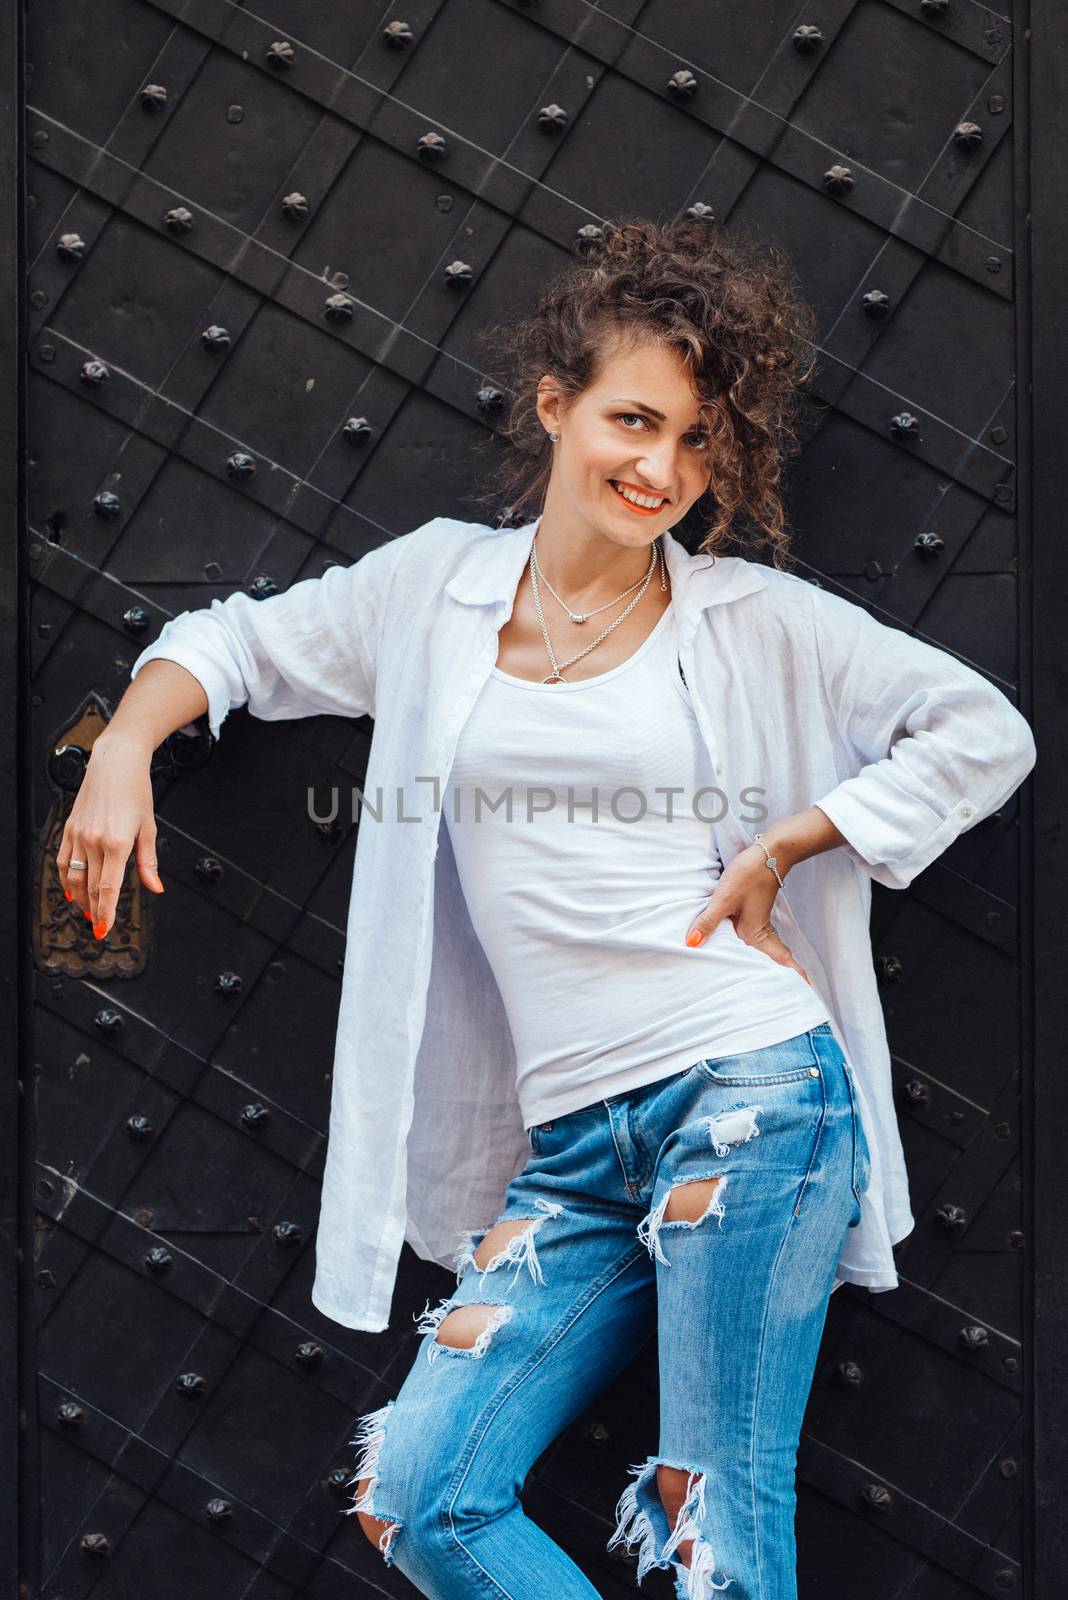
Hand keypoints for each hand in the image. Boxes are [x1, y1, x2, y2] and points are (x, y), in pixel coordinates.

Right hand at [56, 733, 164, 939]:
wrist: (115, 763)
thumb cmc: (136, 791)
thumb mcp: (149, 827)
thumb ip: (148, 862)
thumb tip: (156, 888)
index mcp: (117, 843)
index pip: (108, 888)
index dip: (106, 912)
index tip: (105, 929)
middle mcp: (94, 841)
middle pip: (90, 887)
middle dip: (94, 910)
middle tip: (98, 926)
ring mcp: (79, 835)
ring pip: (73, 877)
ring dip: (79, 898)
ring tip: (88, 911)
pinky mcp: (70, 828)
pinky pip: (61, 860)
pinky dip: (64, 879)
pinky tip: (70, 891)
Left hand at [684, 843, 811, 985]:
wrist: (769, 851)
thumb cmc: (749, 875)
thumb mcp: (723, 899)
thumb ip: (707, 922)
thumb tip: (692, 944)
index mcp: (754, 934)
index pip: (781, 959)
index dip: (795, 975)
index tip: (807, 990)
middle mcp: (758, 931)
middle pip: (772, 958)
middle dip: (780, 974)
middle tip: (789, 992)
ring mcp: (757, 920)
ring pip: (762, 946)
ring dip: (767, 960)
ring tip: (765, 979)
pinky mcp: (753, 909)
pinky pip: (757, 934)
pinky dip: (753, 945)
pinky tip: (743, 945)